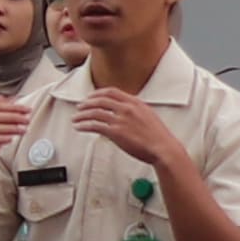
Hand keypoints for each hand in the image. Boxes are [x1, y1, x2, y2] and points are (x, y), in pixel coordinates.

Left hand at [70, 89, 185, 167]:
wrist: (163, 148)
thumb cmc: (157, 136)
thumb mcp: (148, 115)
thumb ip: (134, 110)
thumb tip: (121, 110)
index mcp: (135, 102)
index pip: (111, 92)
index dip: (97, 94)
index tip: (90, 97)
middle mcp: (127, 108)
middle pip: (100, 100)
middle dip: (86, 103)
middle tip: (79, 107)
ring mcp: (121, 120)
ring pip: (94, 113)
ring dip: (81, 115)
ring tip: (75, 118)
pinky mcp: (116, 132)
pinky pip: (94, 126)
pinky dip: (83, 125)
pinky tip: (79, 127)